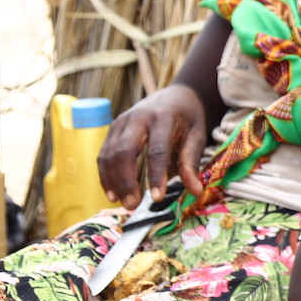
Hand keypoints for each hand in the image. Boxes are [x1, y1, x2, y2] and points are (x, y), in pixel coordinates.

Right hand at [97, 85, 208, 208]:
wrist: (175, 96)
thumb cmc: (188, 118)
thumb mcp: (197, 136)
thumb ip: (192, 163)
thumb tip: (196, 191)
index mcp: (163, 118)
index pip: (157, 150)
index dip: (155, 175)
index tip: (157, 198)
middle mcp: (138, 117)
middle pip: (125, 151)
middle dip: (127, 181)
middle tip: (133, 205)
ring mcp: (121, 122)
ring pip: (109, 154)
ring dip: (114, 181)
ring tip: (124, 203)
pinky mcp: (112, 128)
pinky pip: (104, 154)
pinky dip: (106, 175)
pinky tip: (113, 193)